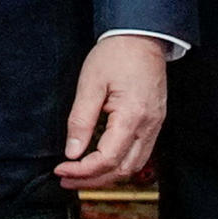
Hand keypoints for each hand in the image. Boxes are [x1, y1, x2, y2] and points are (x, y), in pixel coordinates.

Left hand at [58, 33, 173, 188]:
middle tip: (66, 179)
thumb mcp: (90, 84)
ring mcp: (155, 126)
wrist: (142, 38)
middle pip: (123, 170)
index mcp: (133, 116)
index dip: (83, 170)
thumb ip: (81, 120)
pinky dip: (119, 164)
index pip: (108, 159)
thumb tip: (72, 151)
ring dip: (107, 176)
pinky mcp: (155, 123)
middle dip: (93, 180)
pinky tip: (100, 162)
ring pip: (134, 166)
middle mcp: (149, 126)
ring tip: (80, 175)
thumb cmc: (116, 55)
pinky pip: (140, 154)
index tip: (62, 169)